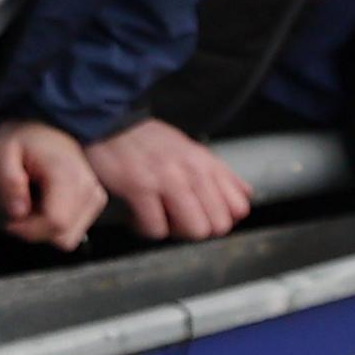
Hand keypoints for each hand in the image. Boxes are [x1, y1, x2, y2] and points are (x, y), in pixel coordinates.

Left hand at [0, 119, 105, 249]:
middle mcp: (90, 188)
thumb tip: (18, 213)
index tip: (10, 222)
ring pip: (70, 237)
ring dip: (45, 228)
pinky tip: (42, 204)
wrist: (46, 122)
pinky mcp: (95, 200)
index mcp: (69, 175)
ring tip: (30, 203)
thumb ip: (9, 182)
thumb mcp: (5, 151)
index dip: (29, 230)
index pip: (56, 223)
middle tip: (18, 210)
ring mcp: (96, 196)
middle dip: (36, 231)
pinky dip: (55, 224)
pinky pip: (75, 228)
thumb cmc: (25, 134)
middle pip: (65, 236)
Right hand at [82, 119, 251, 240]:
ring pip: (194, 230)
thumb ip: (220, 173)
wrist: (108, 123)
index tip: (202, 213)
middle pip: (218, 225)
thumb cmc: (147, 140)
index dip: (221, 217)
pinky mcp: (139, 187)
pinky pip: (156, 228)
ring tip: (160, 218)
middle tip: (178, 218)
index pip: (239, 208)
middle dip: (198, 227)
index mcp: (205, 162)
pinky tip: (138, 215)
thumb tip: (246, 194)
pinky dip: (147, 228)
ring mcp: (166, 179)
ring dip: (175, 231)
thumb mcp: (190, 149)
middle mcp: (191, 170)